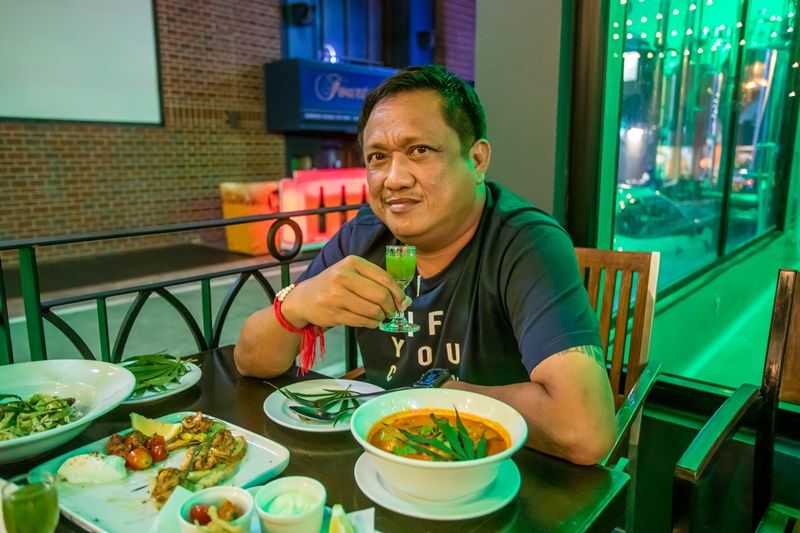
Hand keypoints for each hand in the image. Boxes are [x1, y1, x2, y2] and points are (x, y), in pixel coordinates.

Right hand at [281, 255, 410, 328]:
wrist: (303, 298)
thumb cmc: (333, 285)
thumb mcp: (351, 273)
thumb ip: (375, 281)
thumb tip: (403, 299)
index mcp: (352, 263)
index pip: (384, 278)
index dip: (398, 293)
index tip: (403, 302)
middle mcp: (343, 276)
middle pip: (380, 296)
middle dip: (391, 307)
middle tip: (392, 312)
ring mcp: (337, 295)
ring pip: (372, 310)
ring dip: (381, 317)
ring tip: (379, 316)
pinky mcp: (334, 313)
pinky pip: (362, 321)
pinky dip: (371, 323)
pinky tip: (370, 321)